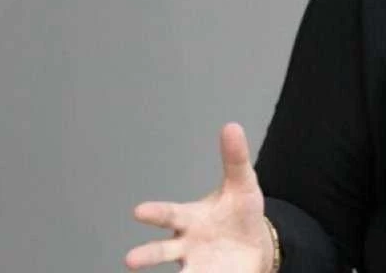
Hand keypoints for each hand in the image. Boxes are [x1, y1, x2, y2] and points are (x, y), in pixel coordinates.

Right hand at [125, 123, 275, 271]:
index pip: (169, 215)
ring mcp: (196, 266)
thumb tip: (232, 127)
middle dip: (147, 255)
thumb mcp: (242, 184)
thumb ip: (235, 159)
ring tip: (145, 268)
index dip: (155, 213)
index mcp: (190, 218)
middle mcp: (187, 244)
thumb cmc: (240, 212)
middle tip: (131, 259)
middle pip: (163, 251)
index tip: (139, 211)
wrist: (254, 243)